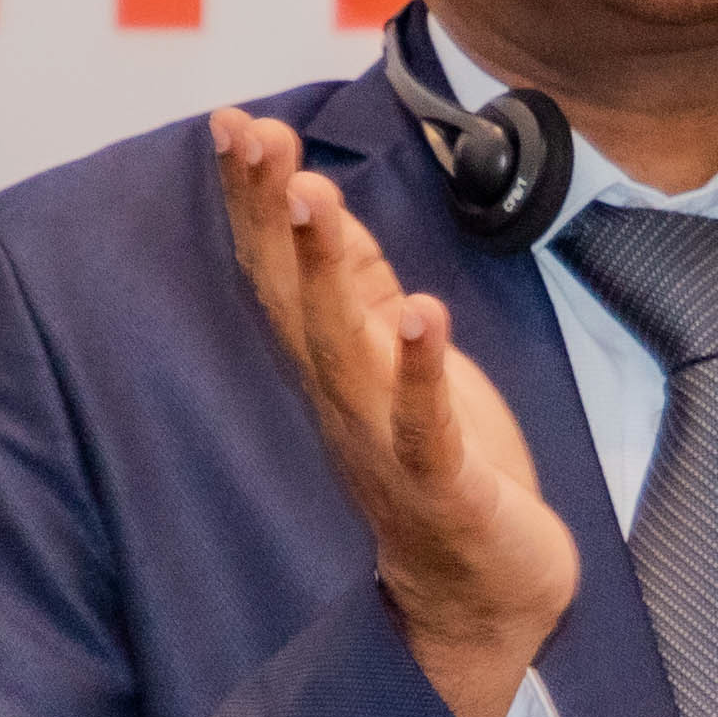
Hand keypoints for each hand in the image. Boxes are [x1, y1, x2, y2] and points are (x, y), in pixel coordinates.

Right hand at [208, 102, 578, 716]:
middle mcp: (342, 400)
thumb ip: (357, 283)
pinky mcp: (441, 485)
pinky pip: (424, 424)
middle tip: (255, 138)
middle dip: (271, 215)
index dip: (254, 197)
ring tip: (315, 198)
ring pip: (342, 350)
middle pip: (292, 298)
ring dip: (325, 273)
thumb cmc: (442, 471)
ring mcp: (384, 444)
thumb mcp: (395, 356)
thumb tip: (315, 197)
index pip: (279, 269)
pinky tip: (424, 313)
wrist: (483, 595)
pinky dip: (421, 371)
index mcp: (331, 365)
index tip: (234, 121)